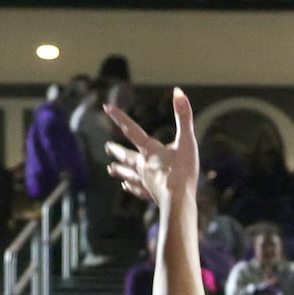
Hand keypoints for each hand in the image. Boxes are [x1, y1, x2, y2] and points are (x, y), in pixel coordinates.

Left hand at [102, 87, 199, 217]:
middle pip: (127, 156)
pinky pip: (137, 189)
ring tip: (110, 169)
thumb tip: (179, 92)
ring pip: (129, 173)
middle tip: (107, 147)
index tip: (106, 107)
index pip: (132, 130)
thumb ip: (183, 117)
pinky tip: (126, 186)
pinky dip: (131, 187)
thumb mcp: (187, 141)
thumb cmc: (183, 172)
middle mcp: (144, 166)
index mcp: (150, 151)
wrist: (179, 202)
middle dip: (117, 150)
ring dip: (120, 170)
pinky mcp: (151, 195)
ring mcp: (146, 181)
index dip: (119, 117)